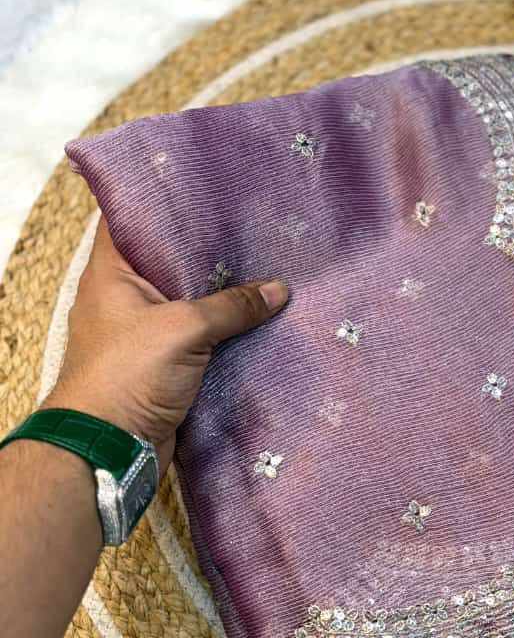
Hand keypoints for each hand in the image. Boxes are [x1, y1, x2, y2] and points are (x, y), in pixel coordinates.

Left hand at [44, 218, 287, 471]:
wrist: (111, 447)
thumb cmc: (130, 373)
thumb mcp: (184, 328)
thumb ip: (232, 306)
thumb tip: (279, 290)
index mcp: (111, 273)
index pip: (131, 220)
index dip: (163, 201)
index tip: (205, 190)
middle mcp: (123, 297)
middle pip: (168, 261)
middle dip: (206, 249)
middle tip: (249, 225)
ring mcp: (142, 332)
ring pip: (187, 301)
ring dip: (219, 293)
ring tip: (263, 265)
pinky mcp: (161, 363)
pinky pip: (197, 336)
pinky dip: (222, 329)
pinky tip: (257, 316)